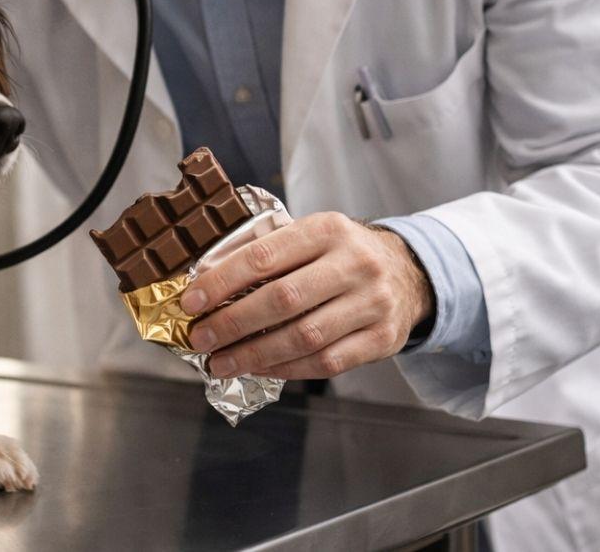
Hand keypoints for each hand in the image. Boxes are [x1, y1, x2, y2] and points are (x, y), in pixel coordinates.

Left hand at [180, 212, 434, 380]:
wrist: (407, 272)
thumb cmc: (340, 254)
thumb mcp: (311, 235)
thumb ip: (267, 252)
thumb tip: (205, 283)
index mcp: (327, 230)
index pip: (264, 256)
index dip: (222, 282)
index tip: (191, 302)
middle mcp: (354, 264)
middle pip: (282, 300)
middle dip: (232, 323)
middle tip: (199, 339)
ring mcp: (372, 303)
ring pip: (304, 336)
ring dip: (254, 354)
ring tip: (220, 363)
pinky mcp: (382, 339)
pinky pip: (326, 362)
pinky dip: (286, 369)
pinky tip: (259, 369)